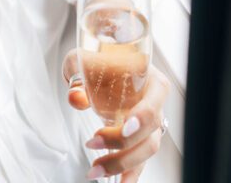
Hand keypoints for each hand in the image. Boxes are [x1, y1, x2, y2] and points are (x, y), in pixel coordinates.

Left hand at [61, 49, 170, 181]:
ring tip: (94, 169)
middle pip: (150, 128)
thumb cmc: (97, 59)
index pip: (155, 97)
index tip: (124, 125)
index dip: (143, 115)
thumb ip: (78, 73)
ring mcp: (149, 122)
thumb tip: (76, 97)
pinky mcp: (139, 138)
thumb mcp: (83, 59)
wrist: (102, 65)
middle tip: (93, 142)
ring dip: (122, 162)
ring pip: (147, 148)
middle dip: (122, 142)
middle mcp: (154, 100)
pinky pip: (141, 160)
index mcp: (148, 76)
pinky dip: (130, 174)